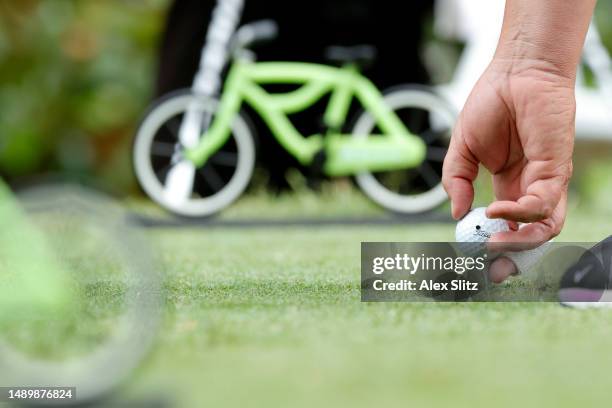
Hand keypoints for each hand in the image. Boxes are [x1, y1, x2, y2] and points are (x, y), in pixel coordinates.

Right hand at [443, 60, 574, 278]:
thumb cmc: (490, 103)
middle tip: (489, 265)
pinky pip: (541, 204)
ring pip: (545, 227)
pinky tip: (494, 210)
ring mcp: (545, 179)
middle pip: (531, 234)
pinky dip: (518, 214)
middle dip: (511, 255)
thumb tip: (455, 213)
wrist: (513, 72)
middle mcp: (529, 186)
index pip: (507, 224)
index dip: (494, 243)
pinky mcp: (556, 168)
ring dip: (519, 241)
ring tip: (492, 243)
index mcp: (508, 184)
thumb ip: (454, 181)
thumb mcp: (460, 150)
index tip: (473, 257)